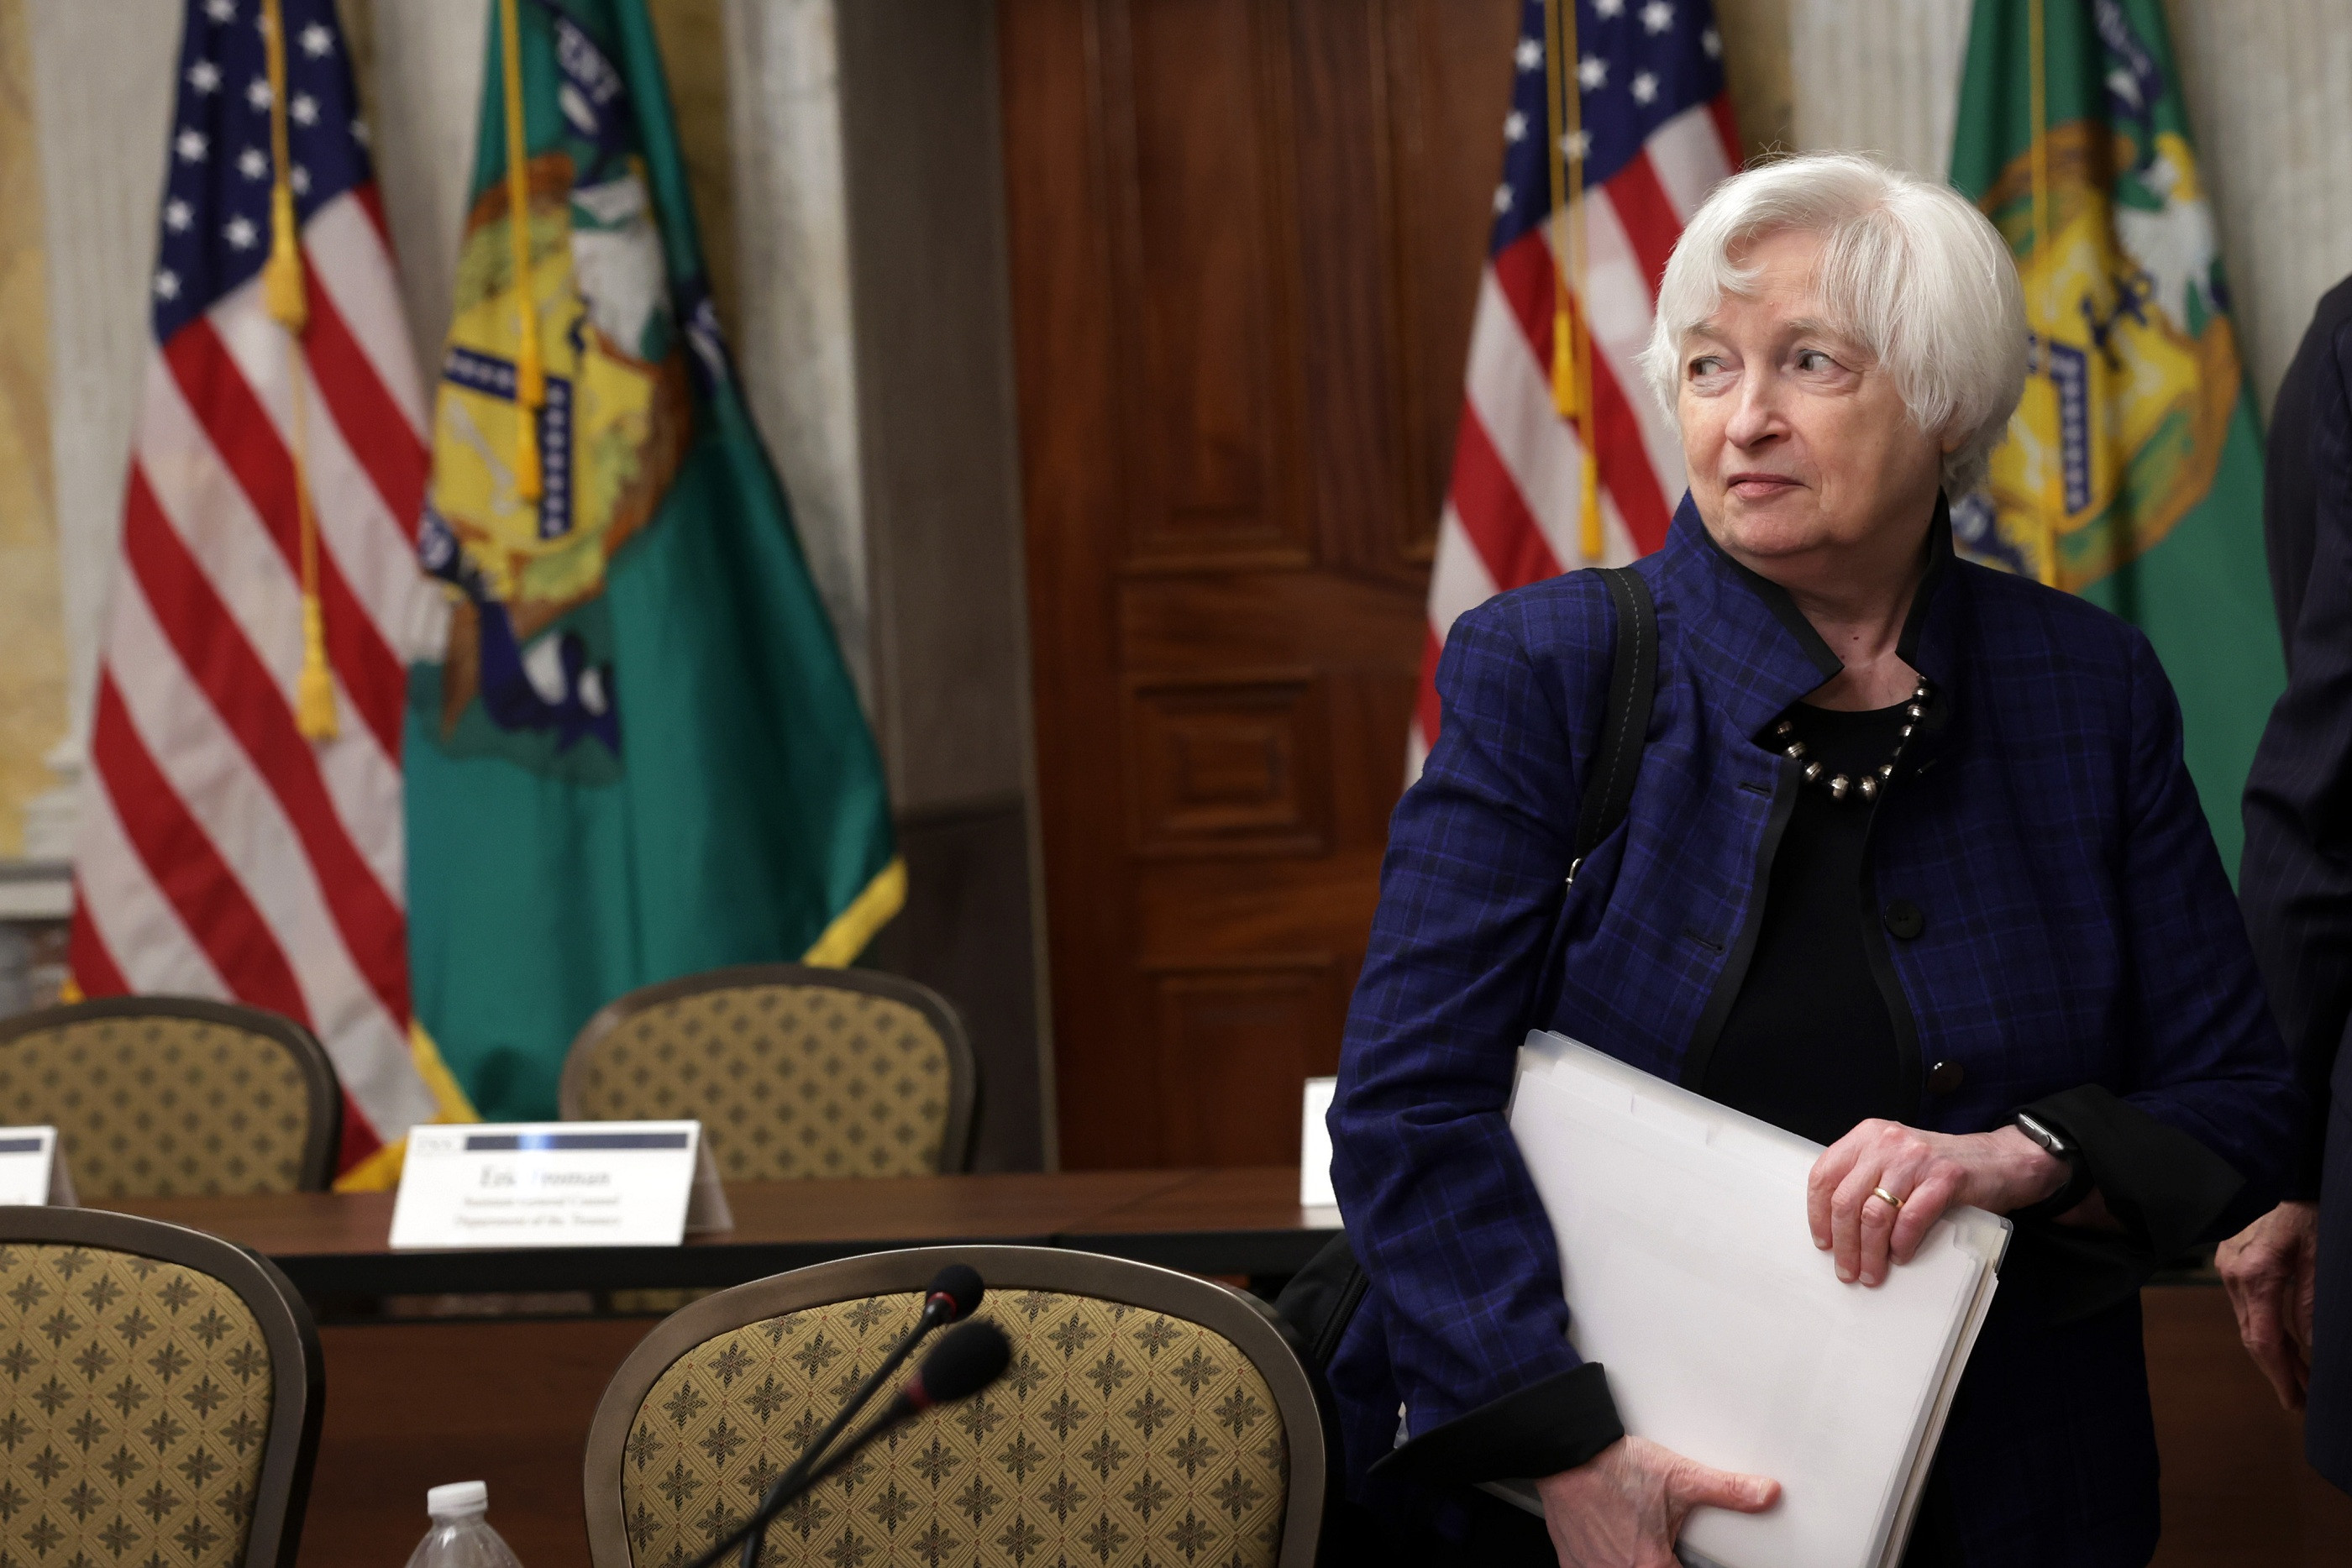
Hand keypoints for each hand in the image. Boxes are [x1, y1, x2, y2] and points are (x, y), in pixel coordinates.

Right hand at [1534, 1436, 1778, 1567]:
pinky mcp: (1571, 1563)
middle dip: (1660, 1563)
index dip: (1689, 1566)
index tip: (1682, 1558)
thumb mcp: (1681, 1477)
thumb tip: (1765, 1494)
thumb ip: (1727, 1490)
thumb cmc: (1615, 1467)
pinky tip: (1612, 1549)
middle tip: (1660, 1547)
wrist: (1567, 1453)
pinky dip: (1606, 1564)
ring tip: (1638, 1546)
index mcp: (1652, 1566)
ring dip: (1635, 1563)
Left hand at [1807, 1121, 2068, 1286]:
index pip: (1824, 1175)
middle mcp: (1886, 1142)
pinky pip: (1911, 1219)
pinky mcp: (1944, 1178)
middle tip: (1846, 1269)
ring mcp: (1915, 1159)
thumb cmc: (1938, 1167)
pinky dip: (1902, 1244)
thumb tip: (1834, 1226)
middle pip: (1846, 1201)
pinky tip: (1900, 1256)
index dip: (1817, 1214)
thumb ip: (1864, 1178)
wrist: (1997, 1160)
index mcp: (1867, 1136)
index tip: (1822, 1241)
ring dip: (1870, 1252)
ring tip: (1871, 1273)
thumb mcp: (1893, 1159)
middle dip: (1843, 1243)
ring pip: (1875, 1214)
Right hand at [2216, 1200, 2320, 1410]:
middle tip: (2303, 1400)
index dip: (2280, 1375)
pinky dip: (2268, 1330)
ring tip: (2302, 1379)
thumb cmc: (2314, 1217)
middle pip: (2252, 1335)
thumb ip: (2311, 1306)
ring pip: (2249, 1324)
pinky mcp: (2231, 1262)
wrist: (2299, 1181)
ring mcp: (2228, 1266)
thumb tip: (2311, 1351)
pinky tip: (2289, 1347)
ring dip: (2276, 1353)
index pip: (2263, 1338)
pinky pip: (2248, 1306)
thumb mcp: (2322, 1263)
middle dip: (2279, 1370)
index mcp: (2255, 1272)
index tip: (2295, 1401)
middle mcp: (2233, 1271)